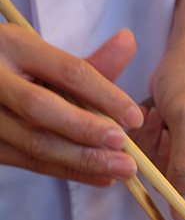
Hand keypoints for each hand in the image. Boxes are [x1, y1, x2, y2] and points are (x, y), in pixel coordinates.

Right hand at [0, 25, 142, 185]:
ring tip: (121, 170)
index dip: (104, 95)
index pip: (66, 71)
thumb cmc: (21, 71)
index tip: (135, 117)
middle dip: (87, 129)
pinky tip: (103, 178)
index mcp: (14, 46)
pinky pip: (32, 163)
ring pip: (35, 142)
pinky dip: (71, 172)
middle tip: (123, 144)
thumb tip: (129, 41)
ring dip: (84, 160)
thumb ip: (90, 64)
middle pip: (41, 108)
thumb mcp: (48, 59)